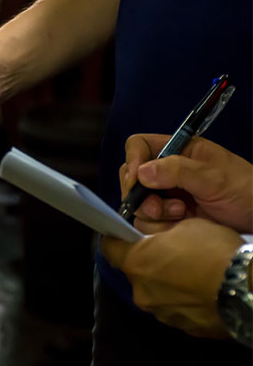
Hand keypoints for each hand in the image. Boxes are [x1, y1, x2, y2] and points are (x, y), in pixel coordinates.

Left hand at [101, 218, 243, 338]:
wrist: (247, 287)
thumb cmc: (214, 251)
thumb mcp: (185, 226)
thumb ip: (161, 235)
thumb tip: (157, 241)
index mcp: (136, 263)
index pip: (109, 248)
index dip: (116, 239)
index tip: (125, 236)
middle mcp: (142, 291)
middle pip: (135, 272)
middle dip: (149, 263)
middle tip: (171, 254)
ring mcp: (162, 312)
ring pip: (156, 292)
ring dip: (167, 283)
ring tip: (193, 275)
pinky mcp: (183, 327)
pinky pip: (176, 309)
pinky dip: (184, 300)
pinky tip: (202, 292)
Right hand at [120, 134, 252, 233]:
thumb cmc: (248, 193)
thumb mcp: (216, 178)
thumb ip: (178, 171)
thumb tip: (141, 172)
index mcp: (179, 152)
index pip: (139, 146)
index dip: (133, 160)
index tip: (136, 180)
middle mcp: (168, 173)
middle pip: (131, 177)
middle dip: (140, 194)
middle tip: (159, 207)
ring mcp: (167, 197)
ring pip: (137, 203)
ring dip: (154, 213)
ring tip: (182, 215)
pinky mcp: (169, 219)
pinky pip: (147, 223)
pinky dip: (160, 228)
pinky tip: (182, 227)